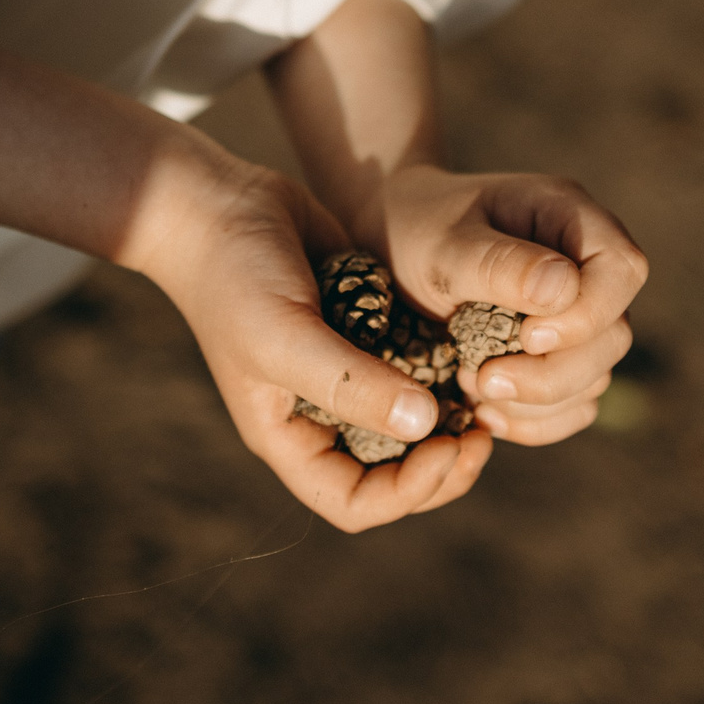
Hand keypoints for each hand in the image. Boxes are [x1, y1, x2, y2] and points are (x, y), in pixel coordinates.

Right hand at [133, 154, 494, 532]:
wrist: (218, 200)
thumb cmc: (235, 275)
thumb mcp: (286, 335)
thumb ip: (351, 382)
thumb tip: (426, 422)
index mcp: (289, 436)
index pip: (354, 502)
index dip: (406, 492)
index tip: (447, 445)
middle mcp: (320, 415)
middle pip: (392, 475)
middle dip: (441, 466)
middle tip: (481, 432)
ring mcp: (347, 373)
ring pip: (410, 425)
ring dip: (450, 422)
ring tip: (485, 396)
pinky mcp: (367, 330)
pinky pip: (415, 370)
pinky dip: (445, 371)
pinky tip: (472, 350)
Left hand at [373, 165, 648, 445]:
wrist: (385, 247)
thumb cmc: (413, 231)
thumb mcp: (441, 244)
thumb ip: (497, 264)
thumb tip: (563, 290)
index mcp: (570, 218)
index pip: (623, 269)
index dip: (589, 314)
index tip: (527, 337)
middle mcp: (585, 268)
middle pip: (614, 335)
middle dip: (553, 373)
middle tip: (482, 380)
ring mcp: (577, 317)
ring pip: (595, 379)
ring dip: (537, 402)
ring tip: (472, 388)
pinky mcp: (556, 359)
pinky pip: (573, 407)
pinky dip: (534, 423)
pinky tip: (484, 414)